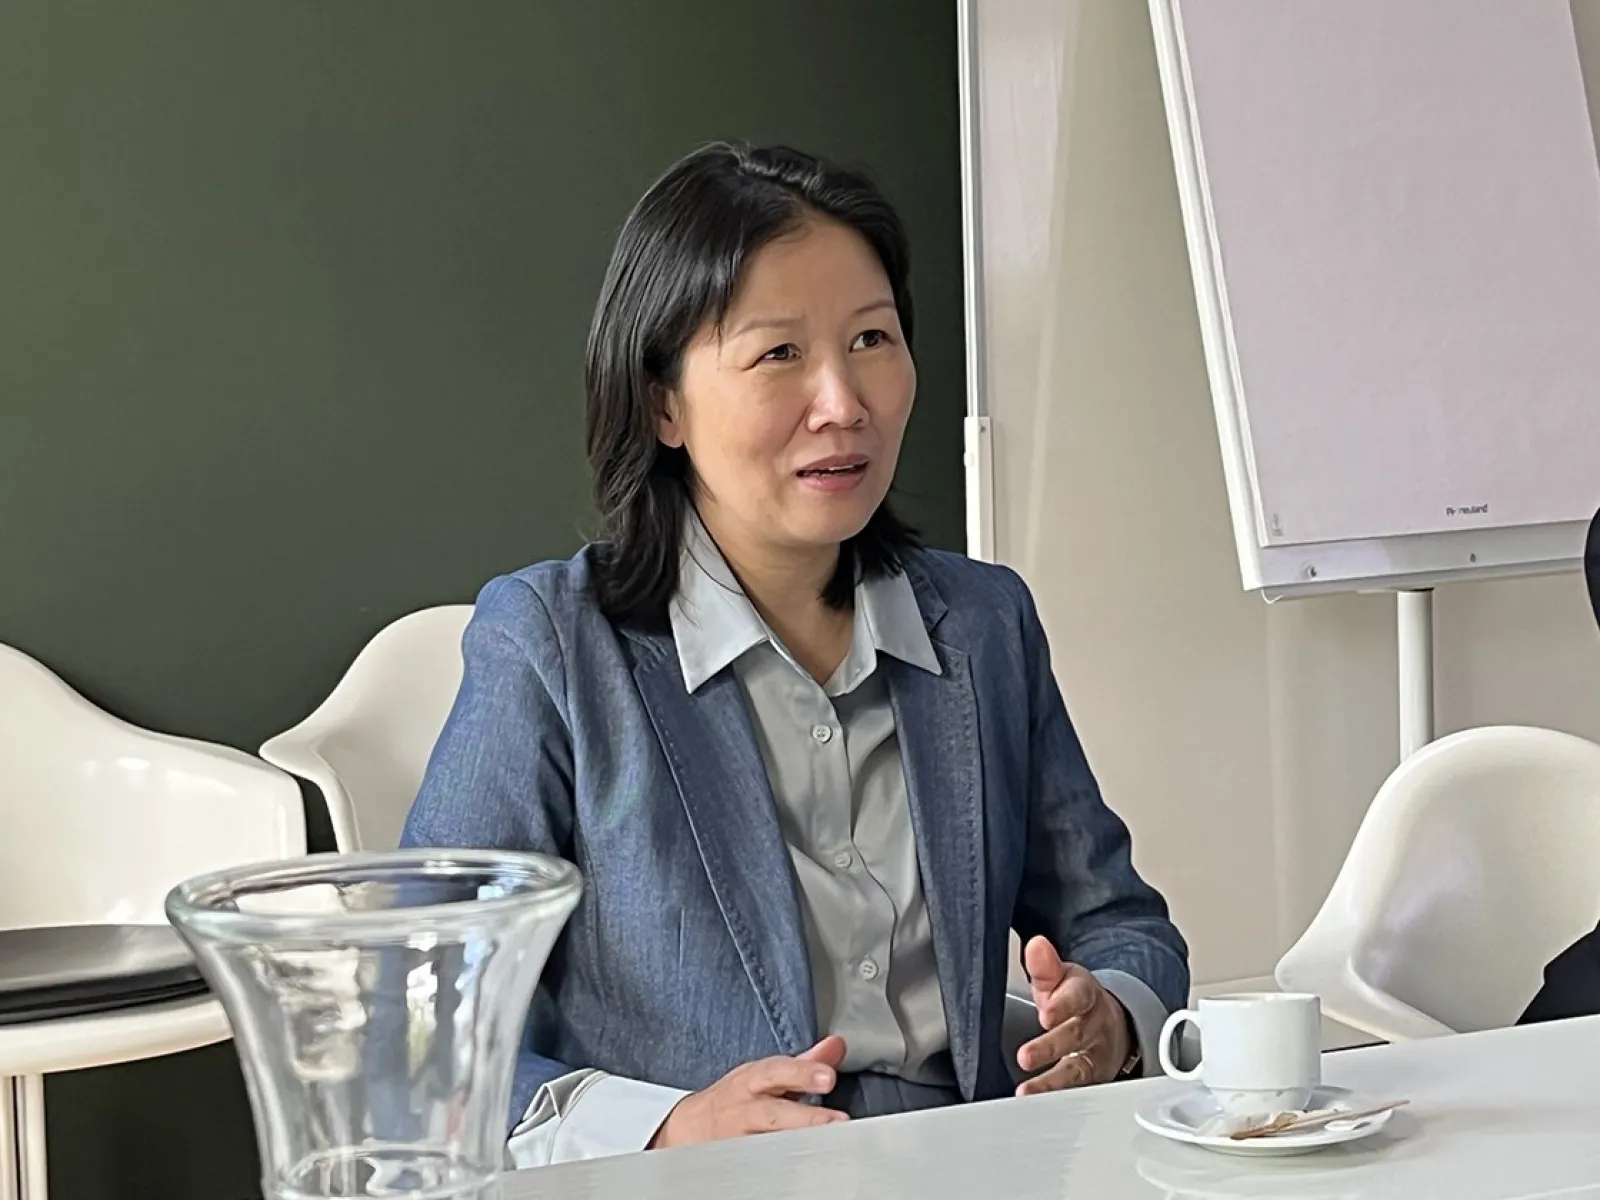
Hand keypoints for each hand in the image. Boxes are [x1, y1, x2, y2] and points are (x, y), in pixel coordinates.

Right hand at [649, 1036, 848, 1148]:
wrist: (692, 1128)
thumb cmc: (735, 1098)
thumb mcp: (764, 1076)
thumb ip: (802, 1065)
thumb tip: (836, 1047)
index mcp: (751, 1082)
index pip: (775, 1072)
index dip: (801, 1073)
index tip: (828, 1077)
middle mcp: (744, 1110)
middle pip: (772, 1114)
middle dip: (805, 1118)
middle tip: (837, 1121)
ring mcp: (740, 1141)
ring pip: (767, 1145)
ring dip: (796, 1147)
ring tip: (827, 1148)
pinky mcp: (739, 1165)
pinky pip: (762, 1168)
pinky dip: (782, 1168)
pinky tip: (802, 1168)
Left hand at [1015, 936, 1130, 1095]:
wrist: (1110, 1022)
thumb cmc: (1075, 999)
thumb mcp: (1061, 977)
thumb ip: (1046, 965)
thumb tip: (1036, 946)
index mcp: (1085, 995)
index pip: (1078, 997)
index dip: (1062, 1006)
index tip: (1045, 1014)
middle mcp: (1094, 1026)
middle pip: (1075, 1036)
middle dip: (1051, 1047)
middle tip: (1025, 1056)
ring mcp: (1095, 1055)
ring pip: (1078, 1070)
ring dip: (1052, 1083)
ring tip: (1027, 1091)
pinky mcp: (1094, 1080)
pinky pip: (1078, 1093)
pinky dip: (1060, 1102)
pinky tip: (1038, 1107)